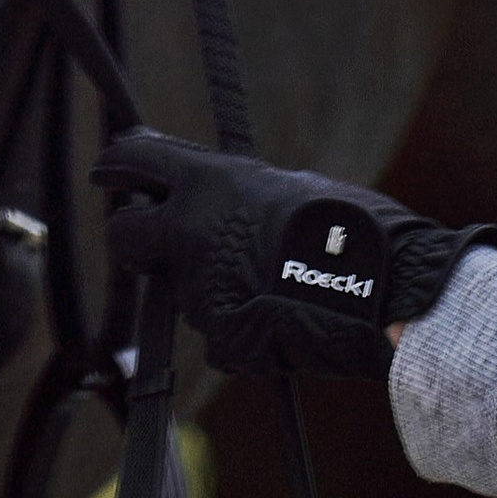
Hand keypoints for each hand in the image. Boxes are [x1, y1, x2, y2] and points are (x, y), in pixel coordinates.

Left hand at [92, 129, 496, 379]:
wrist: (391, 295)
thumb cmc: (355, 231)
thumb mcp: (292, 187)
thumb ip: (239, 193)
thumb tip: (217, 200)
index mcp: (210, 182)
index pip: (135, 161)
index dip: (115, 165)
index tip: (104, 171)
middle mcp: (192, 232)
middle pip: (126, 235)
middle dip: (136, 237)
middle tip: (161, 240)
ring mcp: (201, 289)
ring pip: (184, 287)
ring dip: (211, 284)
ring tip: (273, 282)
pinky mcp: (220, 336)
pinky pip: (219, 328)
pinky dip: (243, 324)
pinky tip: (284, 317)